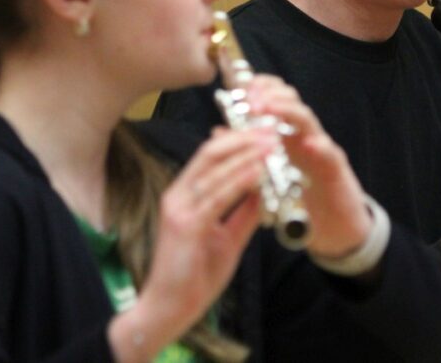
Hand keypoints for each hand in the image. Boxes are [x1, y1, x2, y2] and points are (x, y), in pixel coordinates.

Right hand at [108, 129, 272, 361]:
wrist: (169, 309)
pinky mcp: (185, 226)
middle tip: (271, 130)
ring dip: (246, 154)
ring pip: (213, 168)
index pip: (209, 155)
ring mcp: (179, 209)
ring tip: (271, 145)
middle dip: (243, 138)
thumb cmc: (194, 276)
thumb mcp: (227, 238)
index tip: (264, 131)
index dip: (237, 138)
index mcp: (184, 195)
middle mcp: (178, 195)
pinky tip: (258, 172)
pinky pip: (216, 196)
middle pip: (210, 152)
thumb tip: (266, 189)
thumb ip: (244, 212)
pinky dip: (239, 180)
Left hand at [245, 75, 371, 259]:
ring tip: (268, 109)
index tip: (241, 89)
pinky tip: (309, 144)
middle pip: (291, 100)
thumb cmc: (301, 192)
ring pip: (308, 119)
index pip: (275, 96)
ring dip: (288, 111)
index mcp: (286, 131)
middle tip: (250, 99)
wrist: (335, 221)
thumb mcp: (270, 168)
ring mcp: (321, 148)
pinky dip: (320, 146)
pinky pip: (330, 153)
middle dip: (270, 94)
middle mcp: (304, 133)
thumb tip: (218, 131)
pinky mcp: (335, 168)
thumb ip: (248, 149)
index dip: (259, 87)